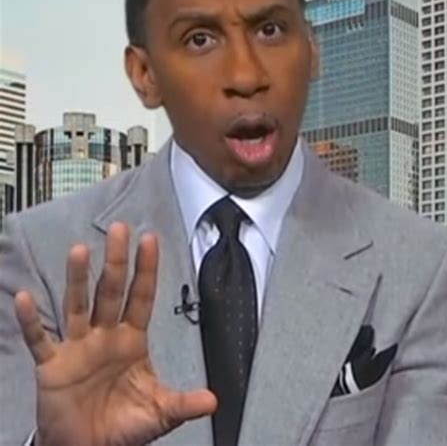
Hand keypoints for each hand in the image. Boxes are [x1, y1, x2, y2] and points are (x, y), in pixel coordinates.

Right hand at [15, 222, 216, 445]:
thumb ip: (181, 404)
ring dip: (77, 280)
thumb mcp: (157, 413)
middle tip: (119, 229)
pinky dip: (32, 321)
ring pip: (78, 305)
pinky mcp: (53, 366)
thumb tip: (213, 401)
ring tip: (79, 251)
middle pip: (110, 291)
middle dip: (116, 261)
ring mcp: (78, 347)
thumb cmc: (123, 425)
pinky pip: (41, 339)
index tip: (150, 240)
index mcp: (132, 340)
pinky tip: (25, 298)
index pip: (141, 297)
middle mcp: (105, 335)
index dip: (146, 270)